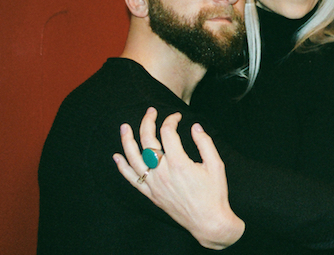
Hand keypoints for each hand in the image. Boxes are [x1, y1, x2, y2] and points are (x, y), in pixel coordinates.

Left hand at [112, 107, 243, 248]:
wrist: (208, 221)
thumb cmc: (214, 194)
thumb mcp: (216, 165)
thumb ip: (205, 143)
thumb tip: (196, 127)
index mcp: (179, 163)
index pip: (168, 133)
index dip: (171, 120)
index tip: (177, 117)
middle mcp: (162, 173)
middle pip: (147, 141)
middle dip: (148, 122)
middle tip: (150, 111)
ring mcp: (154, 184)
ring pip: (134, 158)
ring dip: (127, 140)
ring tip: (124, 127)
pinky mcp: (151, 194)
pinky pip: (131, 179)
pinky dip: (122, 167)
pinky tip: (117, 157)